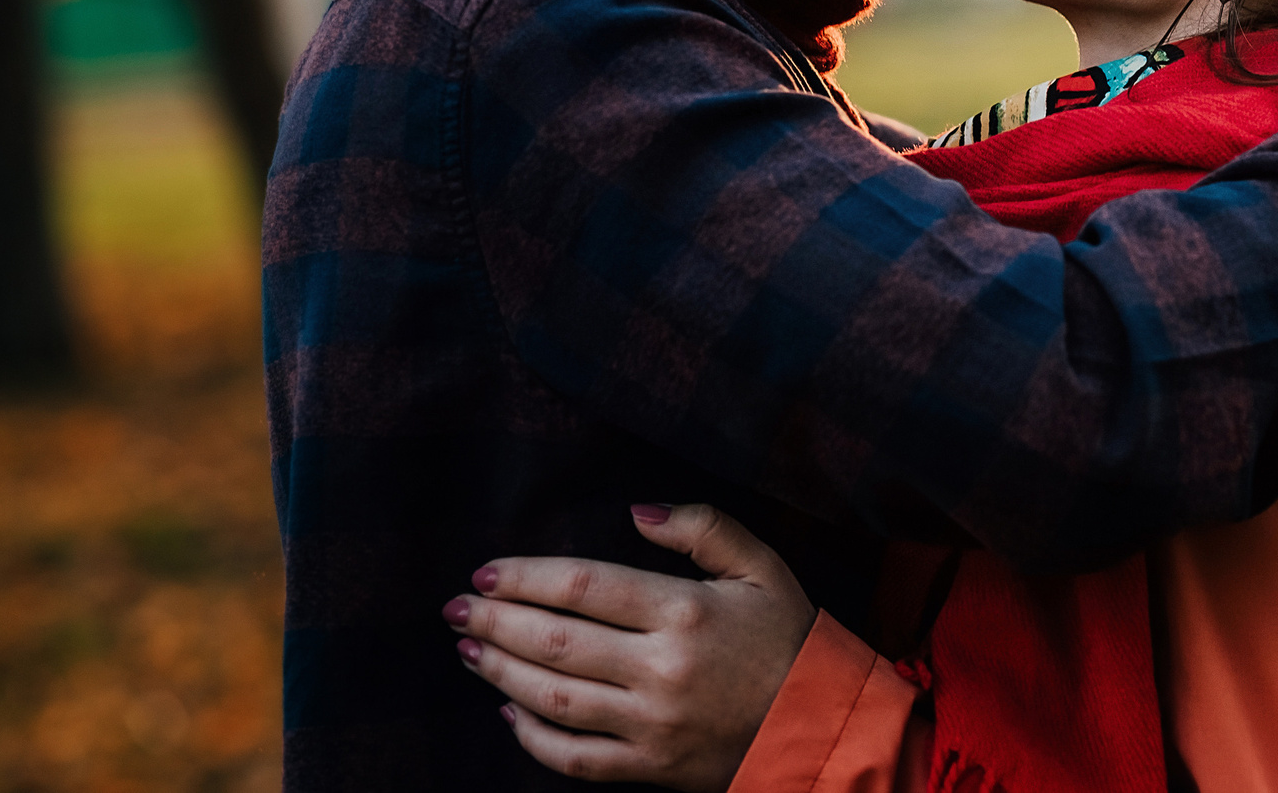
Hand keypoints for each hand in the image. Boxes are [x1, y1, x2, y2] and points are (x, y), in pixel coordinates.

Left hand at [443, 504, 814, 787]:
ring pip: (554, 700)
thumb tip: (636, 512)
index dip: (526, 577)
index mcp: (686, 612)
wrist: (821, 724)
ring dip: (501, 673)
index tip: (487, 572)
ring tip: (470, 650)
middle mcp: (661, 670)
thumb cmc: (790, 637)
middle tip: (456, 609)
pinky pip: (575, 759)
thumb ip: (703, 527)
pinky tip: (508, 714)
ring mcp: (652, 725)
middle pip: (555, 643)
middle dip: (496, 622)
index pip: (584, 588)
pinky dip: (532, 739)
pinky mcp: (650, 769)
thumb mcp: (761, 565)